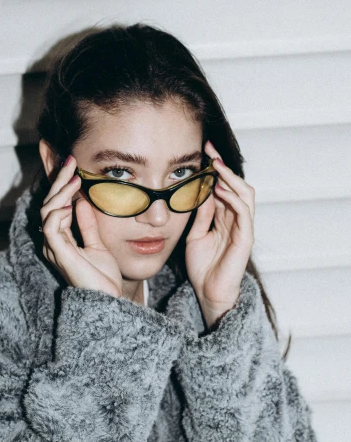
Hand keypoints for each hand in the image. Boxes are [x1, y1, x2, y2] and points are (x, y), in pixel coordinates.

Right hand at [40, 155, 122, 296]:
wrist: (109, 299)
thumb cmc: (102, 278)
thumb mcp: (97, 243)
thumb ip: (87, 224)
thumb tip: (81, 202)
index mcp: (60, 238)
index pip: (56, 205)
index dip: (62, 184)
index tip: (73, 165)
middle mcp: (52, 242)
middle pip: (49, 204)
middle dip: (59, 181)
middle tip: (70, 161)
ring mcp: (53, 248)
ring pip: (48, 211)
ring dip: (61, 192)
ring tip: (75, 179)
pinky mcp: (59, 253)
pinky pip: (51, 227)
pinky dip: (59, 212)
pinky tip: (72, 202)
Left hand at [184, 140, 254, 328]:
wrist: (208, 292)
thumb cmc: (202, 266)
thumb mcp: (195, 234)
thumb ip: (201, 214)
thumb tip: (201, 191)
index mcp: (224, 217)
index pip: (224, 186)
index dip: (215, 169)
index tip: (202, 152)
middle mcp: (236, 219)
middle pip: (236, 185)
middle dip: (224, 166)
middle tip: (209, 150)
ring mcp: (243, 228)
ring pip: (245, 194)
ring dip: (231, 178)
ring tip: (216, 166)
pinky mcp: (246, 238)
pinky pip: (244, 212)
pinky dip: (234, 198)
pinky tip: (221, 190)